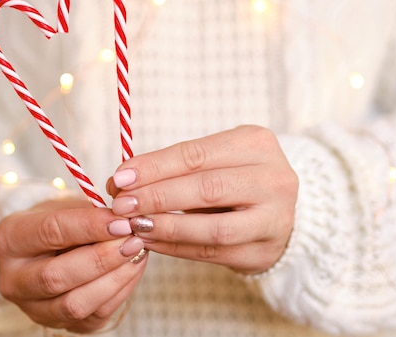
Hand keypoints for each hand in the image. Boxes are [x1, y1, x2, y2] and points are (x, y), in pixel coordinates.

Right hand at [0, 198, 147, 332]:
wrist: (53, 247)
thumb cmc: (61, 220)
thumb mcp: (68, 206)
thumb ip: (90, 212)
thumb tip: (125, 221)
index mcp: (9, 239)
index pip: (50, 232)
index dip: (90, 227)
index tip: (122, 222)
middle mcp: (13, 280)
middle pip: (56, 277)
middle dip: (101, 259)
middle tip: (133, 240)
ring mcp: (33, 308)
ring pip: (75, 304)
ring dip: (114, 279)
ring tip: (137, 253)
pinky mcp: (58, 325)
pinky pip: (93, 316)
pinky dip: (120, 292)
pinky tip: (133, 268)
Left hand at [107, 125, 297, 273]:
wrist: (276, 211)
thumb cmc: (234, 178)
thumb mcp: (214, 159)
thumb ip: (173, 168)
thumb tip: (119, 181)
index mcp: (256, 143)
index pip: (197, 154)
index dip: (155, 167)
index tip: (120, 178)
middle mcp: (273, 179)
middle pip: (207, 188)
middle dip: (157, 197)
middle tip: (121, 205)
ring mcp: (275, 218)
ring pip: (214, 227)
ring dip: (167, 227)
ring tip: (134, 226)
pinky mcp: (265, 252)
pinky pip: (214, 252)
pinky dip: (177, 247)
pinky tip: (152, 241)